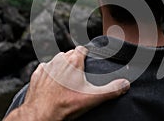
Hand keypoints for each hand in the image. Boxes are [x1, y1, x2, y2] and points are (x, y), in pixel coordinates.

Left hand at [4, 46, 129, 120]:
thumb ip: (111, 90)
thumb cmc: (67, 104)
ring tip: (66, 80)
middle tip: (79, 74)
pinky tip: (52, 83)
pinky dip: (49, 73)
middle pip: (69, 54)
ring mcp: (47, 67)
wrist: (42, 114)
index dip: (85, 55)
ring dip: (61, 66)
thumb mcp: (93, 98)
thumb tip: (126, 84)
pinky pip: (45, 68)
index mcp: (73, 61)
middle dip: (74, 61)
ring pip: (57, 60)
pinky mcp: (37, 74)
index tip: (88, 62)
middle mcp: (59, 60)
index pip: (82, 49)